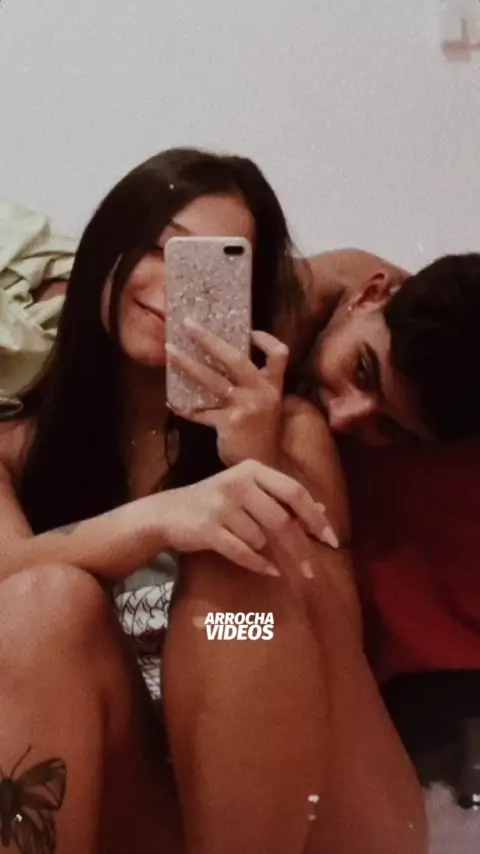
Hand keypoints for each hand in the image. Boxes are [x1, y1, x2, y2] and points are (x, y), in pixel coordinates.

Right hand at [153, 459, 338, 576]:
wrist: (167, 513)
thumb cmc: (216, 503)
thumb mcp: (248, 492)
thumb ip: (281, 498)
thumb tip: (321, 509)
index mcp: (252, 470)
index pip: (294, 492)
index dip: (314, 517)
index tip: (331, 540)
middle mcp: (238, 482)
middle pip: (281, 519)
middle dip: (301, 548)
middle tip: (313, 571)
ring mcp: (221, 504)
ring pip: (260, 538)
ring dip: (267, 553)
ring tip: (262, 555)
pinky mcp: (208, 527)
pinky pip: (242, 551)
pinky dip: (258, 564)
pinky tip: (267, 570)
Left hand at [165, 319, 288, 466]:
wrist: (264, 465)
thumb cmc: (261, 432)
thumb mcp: (265, 405)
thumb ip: (252, 385)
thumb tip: (221, 362)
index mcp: (273, 385)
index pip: (279, 353)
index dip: (264, 339)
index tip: (247, 332)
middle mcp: (262, 392)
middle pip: (236, 359)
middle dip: (210, 340)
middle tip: (188, 324)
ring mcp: (246, 407)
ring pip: (213, 380)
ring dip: (188, 364)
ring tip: (170, 351)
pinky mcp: (229, 423)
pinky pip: (200, 412)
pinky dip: (184, 407)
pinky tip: (172, 401)